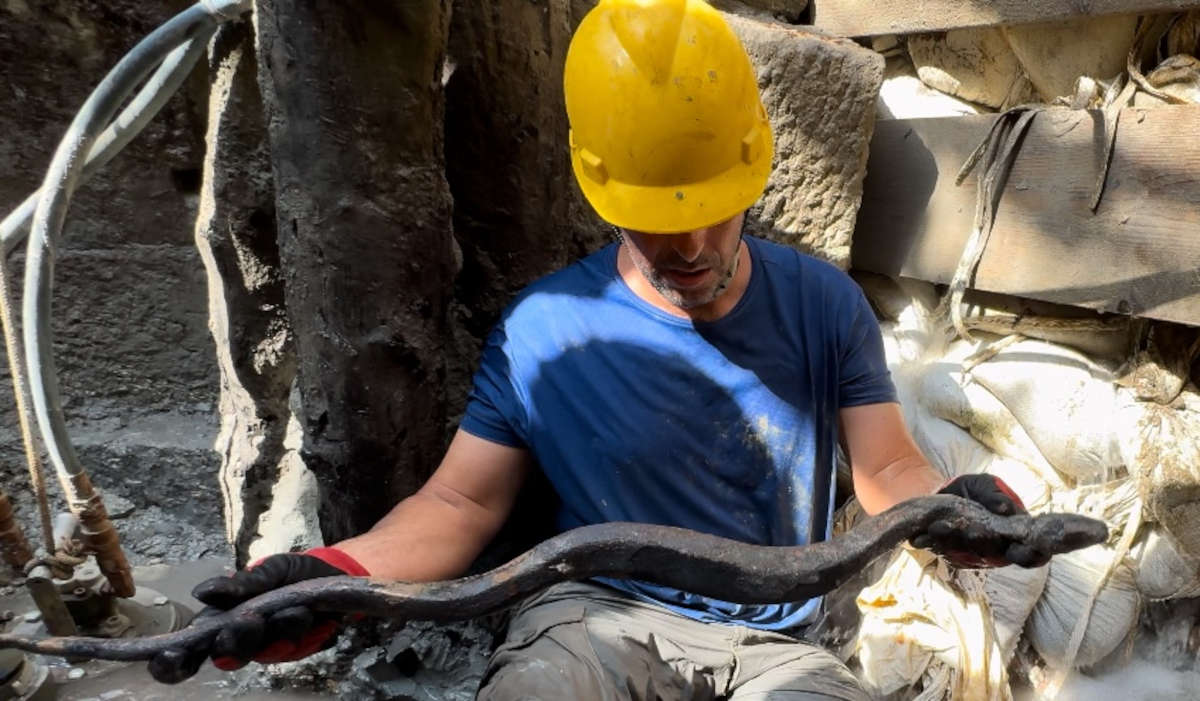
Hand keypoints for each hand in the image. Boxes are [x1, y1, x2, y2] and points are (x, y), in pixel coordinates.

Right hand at [147, 547, 367, 682]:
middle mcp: (242, 638)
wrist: (334, 574)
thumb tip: (202, 592)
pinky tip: (301, 613)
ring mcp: (269, 646)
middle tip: (245, 622)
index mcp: (223, 619)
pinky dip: (294, 627)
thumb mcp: (268, 570)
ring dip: (269, 633)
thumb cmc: (290, 573)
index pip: (191, 647)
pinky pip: (291, 646)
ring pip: (260, 651)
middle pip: (226, 654)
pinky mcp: (295, 649)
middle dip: (233, 642)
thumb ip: (241, 583)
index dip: (174, 660)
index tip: (168, 658)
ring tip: (279, 612)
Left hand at [911, 474, 1048, 568]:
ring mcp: (975, 554)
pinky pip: (944, 552)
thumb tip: (1005, 508)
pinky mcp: (954, 556)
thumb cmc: (972, 490)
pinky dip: (933, 543)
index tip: (1017, 550)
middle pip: (995, 554)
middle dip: (980, 543)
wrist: (940, 494)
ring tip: (936, 527)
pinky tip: (921, 536)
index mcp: (1014, 532)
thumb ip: (994, 495)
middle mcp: (998, 549)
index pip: (1033, 553)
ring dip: (951, 543)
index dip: (1030, 555)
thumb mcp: (984, 485)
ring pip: (966, 554)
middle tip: (969, 531)